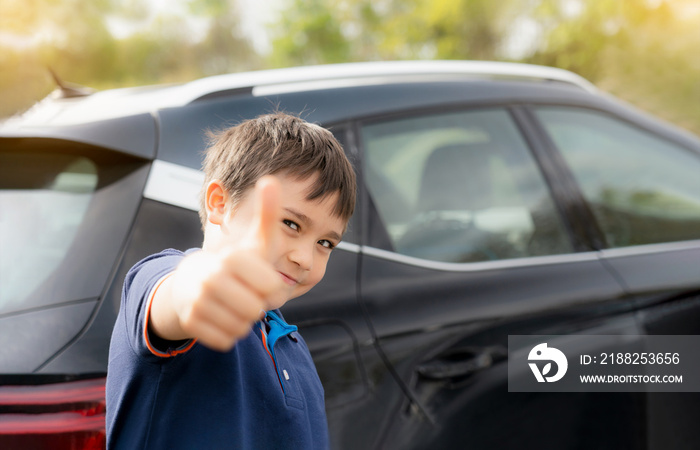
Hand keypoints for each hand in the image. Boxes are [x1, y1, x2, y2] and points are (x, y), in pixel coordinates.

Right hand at [150, 176, 287, 351]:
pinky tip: (221, 317)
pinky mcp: (190, 321)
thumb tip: (271, 180)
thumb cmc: (235, 263)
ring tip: (234, 305)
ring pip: (241, 327)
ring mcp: (197, 299)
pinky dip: (228, 334)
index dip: (272, 290)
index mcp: (233, 258)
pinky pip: (225, 341)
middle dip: (257, 307)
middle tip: (246, 295)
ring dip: (243, 321)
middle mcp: (212, 277)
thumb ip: (267, 214)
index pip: (273, 290)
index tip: (260, 281)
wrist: (191, 281)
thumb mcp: (255, 240)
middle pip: (256, 311)